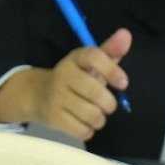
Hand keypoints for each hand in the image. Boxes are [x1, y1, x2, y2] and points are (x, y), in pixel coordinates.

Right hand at [0, 28, 131, 140]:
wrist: (38, 94)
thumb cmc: (75, 78)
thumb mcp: (90, 63)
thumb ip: (110, 50)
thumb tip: (126, 34)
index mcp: (75, 58)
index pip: (94, 57)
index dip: (112, 70)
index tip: (123, 83)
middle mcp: (63, 74)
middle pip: (95, 91)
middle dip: (109, 104)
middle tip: (107, 106)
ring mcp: (56, 96)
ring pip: (91, 114)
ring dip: (100, 119)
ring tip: (96, 116)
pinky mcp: (52, 116)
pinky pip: (81, 130)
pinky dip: (88, 130)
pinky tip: (84, 124)